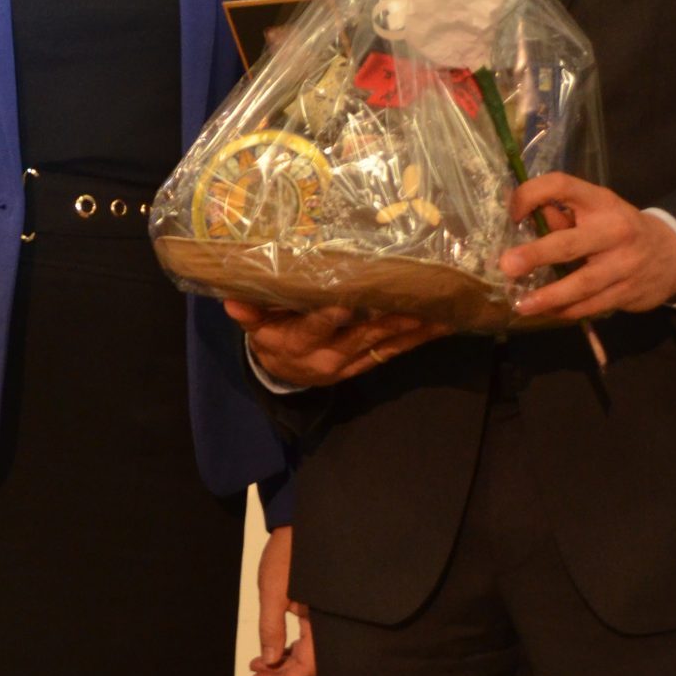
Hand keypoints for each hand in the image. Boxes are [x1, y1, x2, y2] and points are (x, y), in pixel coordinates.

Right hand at [225, 299, 446, 388]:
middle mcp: (329, 354)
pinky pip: (394, 352)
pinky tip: (440, 326)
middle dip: (391, 319)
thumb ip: (248, 312)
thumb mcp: (254, 327)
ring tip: (443, 314)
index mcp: (299, 341)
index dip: (331, 317)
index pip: (316, 327)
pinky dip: (417, 340)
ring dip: (415, 331)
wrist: (281, 376)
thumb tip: (232, 299)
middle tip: (418, 301)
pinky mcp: (366, 363)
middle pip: (362, 335)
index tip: (348, 302)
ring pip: (386, 344)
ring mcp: (351, 361)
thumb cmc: (270, 338)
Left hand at [248, 525, 315, 675]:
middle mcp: (326, 624)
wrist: (295, 524)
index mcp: (322, 622)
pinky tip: (267, 653)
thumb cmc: (285, 554)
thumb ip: (271, 627)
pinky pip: (304, 639)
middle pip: (308, 664)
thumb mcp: (273, 591)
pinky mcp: (315, 610)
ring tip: (256, 670)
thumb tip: (269, 660)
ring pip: (305, 653)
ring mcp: (321, 617)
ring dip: (281, 664)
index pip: (308, 666)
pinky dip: (286, 648)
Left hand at [500, 172, 675, 322]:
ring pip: (582, 284)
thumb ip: (563, 214)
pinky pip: (591, 305)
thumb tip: (525, 216)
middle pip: (571, 243)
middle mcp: (614, 231)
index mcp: (601, 202)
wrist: (674, 253)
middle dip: (537, 255)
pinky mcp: (628, 293)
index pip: (562, 185)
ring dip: (549, 296)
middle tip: (508, 266)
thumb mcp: (597, 211)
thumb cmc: (620, 228)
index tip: (512, 213)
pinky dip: (566, 311)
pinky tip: (546, 312)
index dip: (532, 194)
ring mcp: (623, 265)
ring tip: (521, 304)